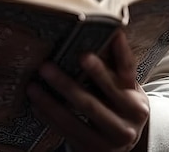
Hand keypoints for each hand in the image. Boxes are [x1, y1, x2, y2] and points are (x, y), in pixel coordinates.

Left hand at [26, 30, 149, 151]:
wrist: (125, 140)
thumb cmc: (120, 101)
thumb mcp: (126, 85)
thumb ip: (118, 61)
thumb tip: (112, 29)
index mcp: (135, 103)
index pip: (118, 83)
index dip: (102, 69)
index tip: (83, 54)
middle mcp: (126, 125)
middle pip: (91, 103)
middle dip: (65, 84)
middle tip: (44, 67)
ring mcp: (109, 143)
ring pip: (74, 121)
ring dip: (50, 103)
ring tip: (32, 87)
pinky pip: (66, 134)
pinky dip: (49, 118)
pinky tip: (35, 105)